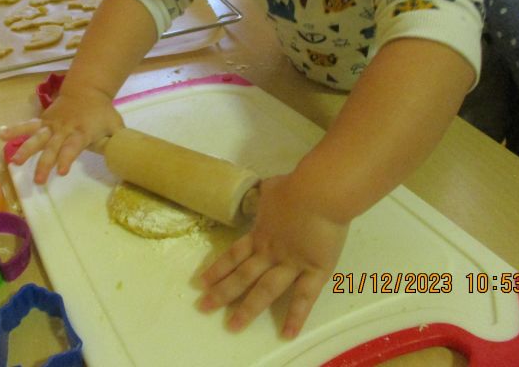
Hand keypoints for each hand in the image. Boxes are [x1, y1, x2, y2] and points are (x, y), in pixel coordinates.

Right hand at [0, 87, 123, 183]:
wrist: (87, 89)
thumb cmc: (102, 112)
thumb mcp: (115, 124)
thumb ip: (118, 140)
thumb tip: (126, 156)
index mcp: (82, 132)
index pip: (73, 147)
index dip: (67, 158)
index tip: (61, 172)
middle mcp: (64, 129)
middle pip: (53, 147)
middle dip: (45, 163)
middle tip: (39, 180)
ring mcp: (52, 124)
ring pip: (37, 137)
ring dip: (25, 149)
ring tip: (14, 161)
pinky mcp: (44, 120)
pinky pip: (28, 125)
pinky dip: (14, 129)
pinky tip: (0, 135)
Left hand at [198, 172, 348, 337]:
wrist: (319, 192)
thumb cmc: (296, 185)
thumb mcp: (272, 188)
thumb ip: (267, 196)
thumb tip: (267, 191)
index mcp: (261, 232)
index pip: (233, 254)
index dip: (217, 269)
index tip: (199, 282)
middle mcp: (270, 252)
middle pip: (242, 275)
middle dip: (221, 293)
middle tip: (203, 308)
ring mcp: (291, 263)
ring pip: (265, 290)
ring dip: (248, 309)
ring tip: (232, 327)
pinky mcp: (314, 270)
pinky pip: (304, 297)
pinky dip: (296, 317)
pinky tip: (287, 335)